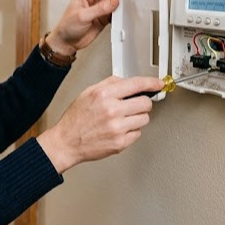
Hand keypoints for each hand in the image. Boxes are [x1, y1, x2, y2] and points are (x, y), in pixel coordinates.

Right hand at [37, 75, 164, 173]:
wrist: (66, 142)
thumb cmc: (75, 119)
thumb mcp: (87, 93)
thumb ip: (109, 84)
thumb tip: (128, 82)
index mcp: (104, 95)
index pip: (136, 84)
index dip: (152, 83)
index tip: (159, 84)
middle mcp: (112, 110)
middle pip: (146, 103)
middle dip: (142, 103)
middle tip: (134, 106)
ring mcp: (117, 128)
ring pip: (144, 119)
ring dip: (136, 118)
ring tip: (122, 120)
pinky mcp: (120, 143)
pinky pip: (138, 133)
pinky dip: (131, 132)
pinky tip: (118, 130)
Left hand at [45, 0, 132, 55]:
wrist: (67, 42)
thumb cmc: (67, 26)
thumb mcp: (82, 16)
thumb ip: (99, 9)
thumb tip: (114, 1)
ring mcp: (100, 7)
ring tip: (129, 0)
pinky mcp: (104, 16)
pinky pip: (116, 11)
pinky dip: (121, 11)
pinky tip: (123, 12)